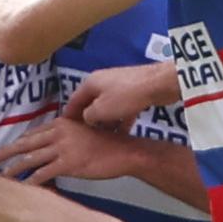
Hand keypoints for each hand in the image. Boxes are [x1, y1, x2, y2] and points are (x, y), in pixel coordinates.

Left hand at [0, 116, 133, 184]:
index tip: (5, 151)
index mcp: (60, 123)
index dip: (16, 143)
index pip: (31, 134)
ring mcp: (62, 148)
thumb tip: (50, 148)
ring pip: (29, 159)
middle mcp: (58, 132)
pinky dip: (30, 182)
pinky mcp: (68, 164)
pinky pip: (43, 174)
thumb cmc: (105, 144)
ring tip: (0, 177)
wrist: (123, 151)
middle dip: (4, 153)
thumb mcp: (81, 133)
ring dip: (12, 169)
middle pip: (23, 143)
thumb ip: (64, 137)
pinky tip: (22, 189)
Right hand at [63, 63, 177, 131]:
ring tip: (104, 139)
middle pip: (90, 104)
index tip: (66, 131)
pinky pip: (122, 109)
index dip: (69, 116)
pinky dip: (120, 120)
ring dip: (106, 122)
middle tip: (86, 138)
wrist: (156, 85)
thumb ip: (88, 116)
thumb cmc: (124, 97)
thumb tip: (87, 119)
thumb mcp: (100, 110)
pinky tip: (122, 134)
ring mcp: (119, 87)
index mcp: (90, 83)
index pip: (73, 101)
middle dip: (89, 121)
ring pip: (107, 108)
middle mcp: (102, 82)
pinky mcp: (133, 92)